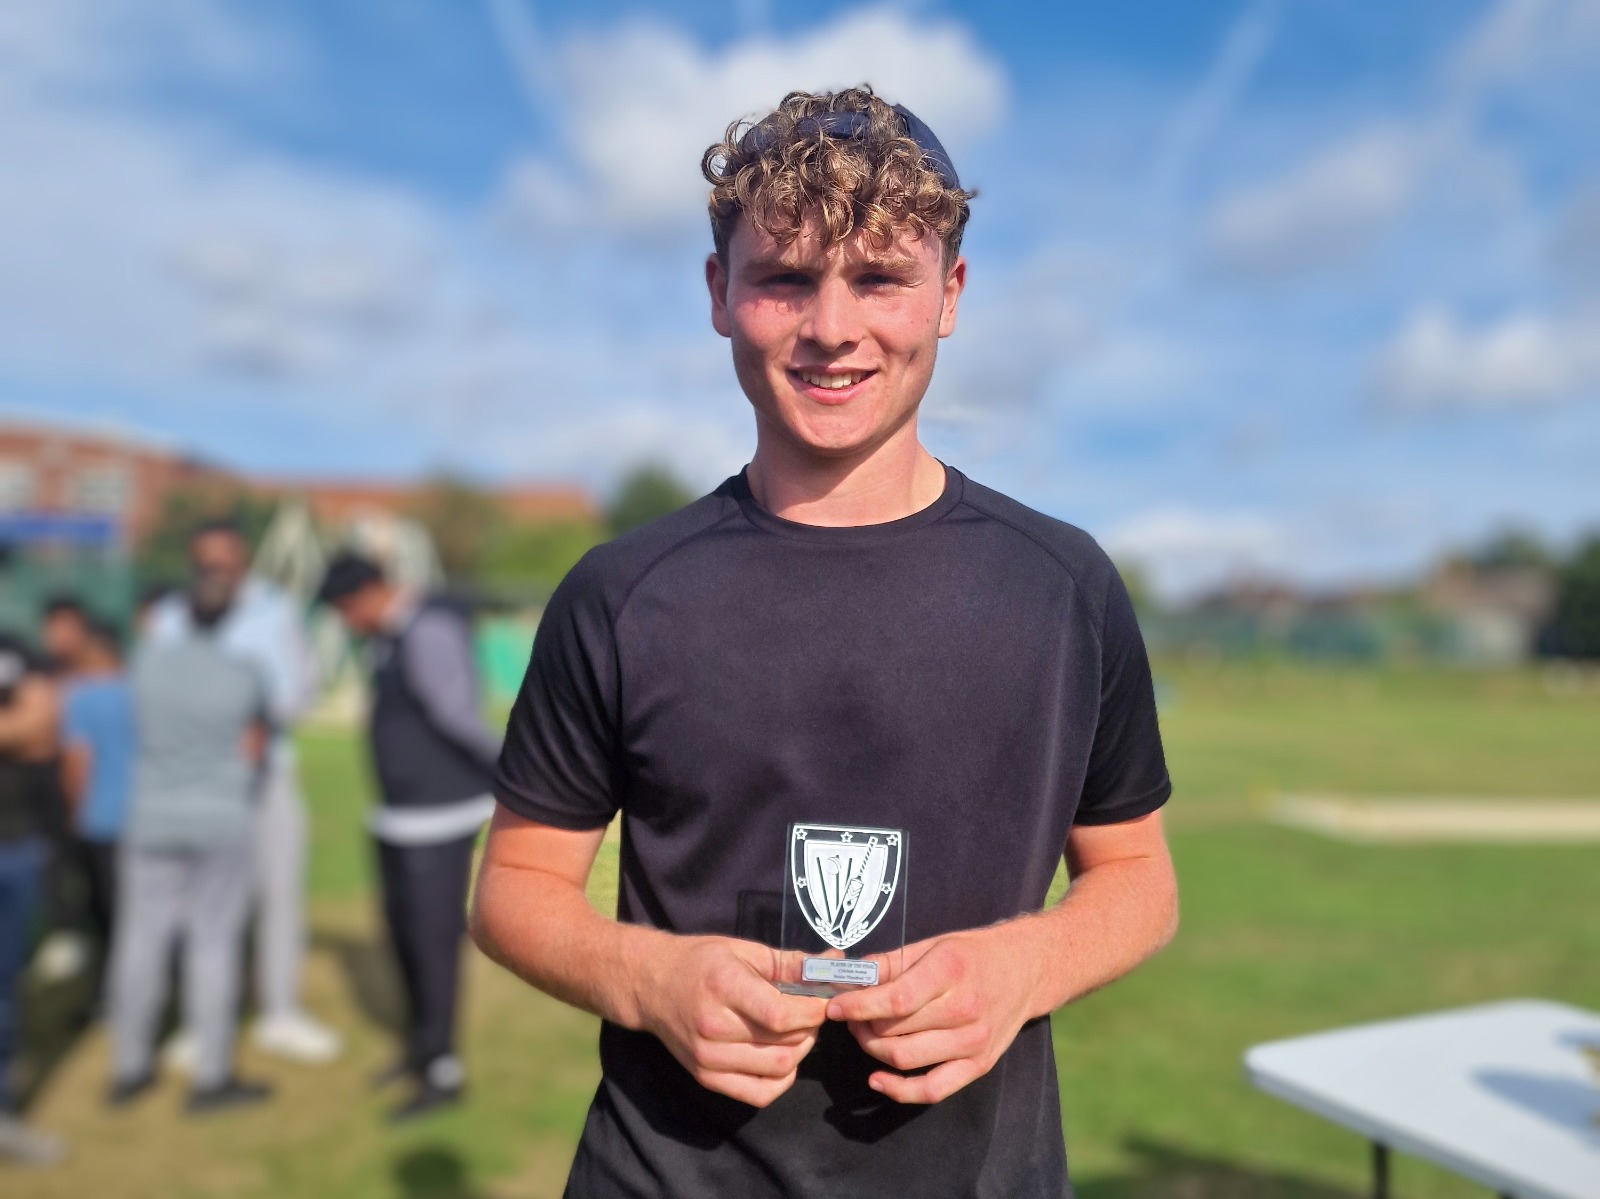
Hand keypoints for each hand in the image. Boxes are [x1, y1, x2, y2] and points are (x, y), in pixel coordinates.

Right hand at [637, 935, 827, 1107]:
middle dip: (811, 1027)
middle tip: (811, 1011)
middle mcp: (713, 1026)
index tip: (824, 1000)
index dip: (814, 1011)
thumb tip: (834, 963)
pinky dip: (781, 1079)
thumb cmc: (700, 961)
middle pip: (785, 1042)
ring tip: (797, 1030)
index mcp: (723, 986)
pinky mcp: (705, 1078)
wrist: (650, 985)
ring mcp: (707, 1058)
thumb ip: (790, 962)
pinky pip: (759, 1094)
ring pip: (778, 1069)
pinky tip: (781, 1056)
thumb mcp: (744, 950)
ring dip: (800, 1051)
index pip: (781, 1015)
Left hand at [825, 924, 1042, 1104]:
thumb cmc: (974, 954)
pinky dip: (900, 1090)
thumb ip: (890, 962)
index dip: (857, 1006)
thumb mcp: (934, 944)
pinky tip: (877, 1079)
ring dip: (872, 1050)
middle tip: (849, 1015)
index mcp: (950, 971)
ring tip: (864, 1033)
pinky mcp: (978, 1066)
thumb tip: (850, 976)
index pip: (894, 999)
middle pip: (895, 1030)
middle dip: (860, 1025)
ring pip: (905, 1059)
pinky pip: (932, 1089)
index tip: (834, 1005)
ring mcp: (973, 1042)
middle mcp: (964, 1009)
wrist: (1028, 970)